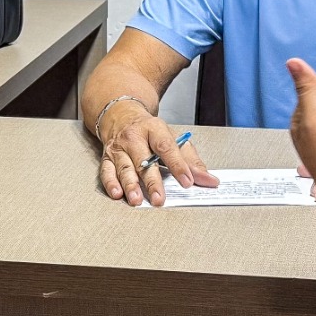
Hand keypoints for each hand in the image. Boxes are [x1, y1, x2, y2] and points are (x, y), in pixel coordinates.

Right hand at [96, 105, 219, 207]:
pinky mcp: (107, 158)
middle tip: (159, 198)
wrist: (121, 116)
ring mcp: (119, 148)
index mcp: (154, 129)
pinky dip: (111, 183)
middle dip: (152, 181)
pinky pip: (107, 172)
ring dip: (130, 185)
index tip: (187, 181)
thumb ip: (191, 161)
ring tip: (137, 200)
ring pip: (124, 168)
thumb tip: (209, 180)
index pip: (166, 147)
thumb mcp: (172, 139)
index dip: (178, 165)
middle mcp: (134, 137)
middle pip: (143, 161)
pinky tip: (117, 194)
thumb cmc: (150, 131)